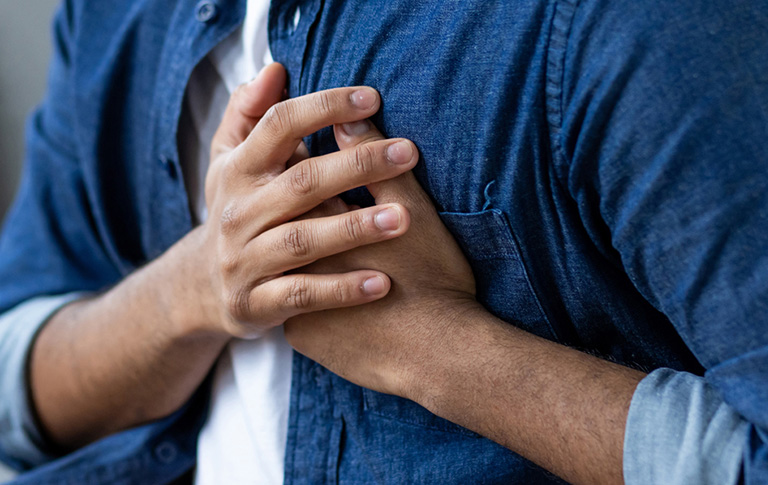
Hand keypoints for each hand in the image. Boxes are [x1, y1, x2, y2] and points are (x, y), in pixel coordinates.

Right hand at [195, 64, 420, 337]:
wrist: (201, 287)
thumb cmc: (236, 210)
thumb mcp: (230, 161)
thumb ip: (250, 114)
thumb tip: (275, 70)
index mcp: (237, 170)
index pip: (278, 126)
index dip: (324, 107)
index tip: (372, 99)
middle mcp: (238, 212)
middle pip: (301, 182)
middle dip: (357, 165)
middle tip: (408, 153)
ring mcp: (245, 260)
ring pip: (303, 240)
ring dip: (354, 228)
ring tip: (402, 219)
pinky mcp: (257, 303)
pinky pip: (303, 295)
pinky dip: (342, 290)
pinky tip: (383, 283)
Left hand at [283, 119, 479, 400]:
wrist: (437, 356)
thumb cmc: (434, 279)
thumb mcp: (414, 212)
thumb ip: (375, 164)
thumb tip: (346, 123)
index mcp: (324, 221)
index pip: (296, 178)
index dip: (305, 161)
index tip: (315, 154)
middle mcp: (299, 258)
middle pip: (281, 219)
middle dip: (295, 203)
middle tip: (317, 198)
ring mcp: (295, 299)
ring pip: (279, 263)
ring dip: (297, 247)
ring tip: (319, 244)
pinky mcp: (299, 334)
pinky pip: (291, 302)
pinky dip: (303, 289)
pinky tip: (324, 287)